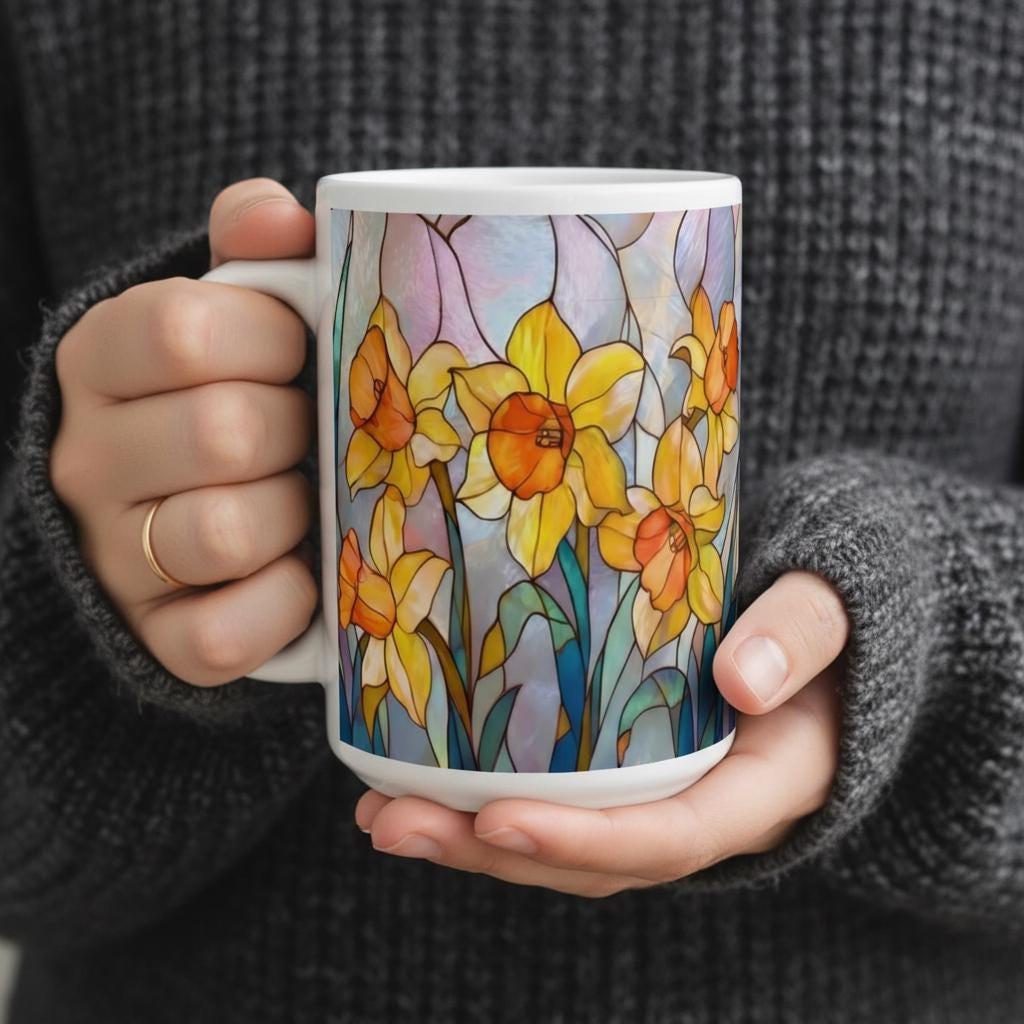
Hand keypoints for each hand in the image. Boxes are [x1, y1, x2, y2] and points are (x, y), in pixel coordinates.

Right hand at [51, 178, 318, 684]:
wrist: (185, 511)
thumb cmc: (229, 395)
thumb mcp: (231, 312)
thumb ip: (251, 256)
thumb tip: (281, 217)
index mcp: (100, 360)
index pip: (184, 329)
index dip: (273, 339)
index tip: (300, 352)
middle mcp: (88, 458)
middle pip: (223, 432)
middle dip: (299, 431)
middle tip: (314, 434)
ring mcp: (114, 556)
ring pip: (225, 531)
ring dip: (298, 515)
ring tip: (307, 500)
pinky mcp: (158, 637)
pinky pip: (227, 631)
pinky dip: (288, 603)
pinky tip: (303, 573)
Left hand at [355, 571, 847, 896]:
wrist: (822, 638)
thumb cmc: (829, 626)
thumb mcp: (831, 618)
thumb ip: (798, 638)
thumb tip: (742, 679)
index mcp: (756, 792)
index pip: (666, 838)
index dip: (583, 840)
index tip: (497, 819)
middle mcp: (698, 814)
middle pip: (590, 859)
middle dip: (488, 851)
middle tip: (390, 824)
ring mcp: (658, 799)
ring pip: (560, 842)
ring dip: (467, 838)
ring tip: (377, 815)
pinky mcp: (626, 774)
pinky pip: (555, 803)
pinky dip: (484, 804)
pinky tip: (414, 782)